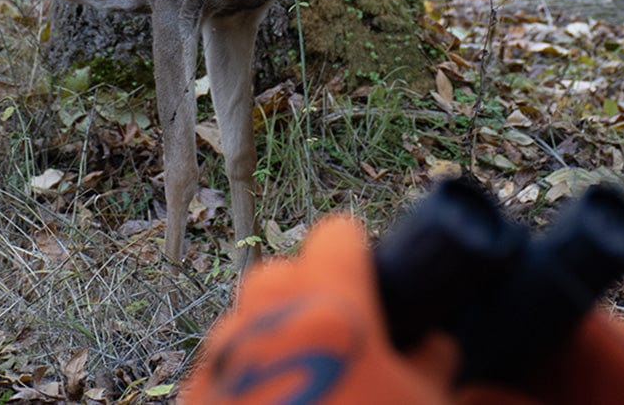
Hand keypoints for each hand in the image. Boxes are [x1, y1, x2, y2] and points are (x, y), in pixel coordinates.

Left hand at [179, 215, 459, 404]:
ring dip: (273, 337)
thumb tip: (432, 344)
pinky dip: (244, 381)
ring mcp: (222, 361)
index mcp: (331, 308)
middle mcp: (268, 320)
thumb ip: (431, 365)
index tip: (373, 282)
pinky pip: (221, 369)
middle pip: (282, 271)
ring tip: (308, 384)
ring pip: (246, 320)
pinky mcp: (191, 399)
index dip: (359, 255)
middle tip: (341, 339)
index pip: (338, 235)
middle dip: (309, 292)